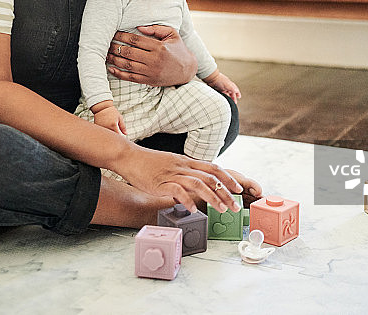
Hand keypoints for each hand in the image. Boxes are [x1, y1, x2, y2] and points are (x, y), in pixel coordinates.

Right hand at [94, 106, 126, 134]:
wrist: (102, 107)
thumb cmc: (112, 112)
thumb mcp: (119, 118)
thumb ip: (123, 127)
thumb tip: (126, 134)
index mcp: (113, 126)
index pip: (117, 135)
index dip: (119, 137)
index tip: (120, 135)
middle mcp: (107, 128)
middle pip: (112, 136)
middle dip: (114, 135)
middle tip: (114, 130)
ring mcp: (101, 128)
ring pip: (106, 135)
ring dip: (109, 134)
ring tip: (109, 126)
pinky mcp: (97, 127)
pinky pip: (102, 132)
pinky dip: (104, 132)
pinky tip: (105, 126)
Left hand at [106, 25, 196, 86]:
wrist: (187, 70)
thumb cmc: (178, 49)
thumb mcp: (172, 34)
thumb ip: (156, 29)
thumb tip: (139, 27)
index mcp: (159, 47)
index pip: (136, 40)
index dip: (122, 36)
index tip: (114, 33)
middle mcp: (154, 60)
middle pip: (129, 52)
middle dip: (115, 47)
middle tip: (107, 43)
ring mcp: (151, 72)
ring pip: (127, 65)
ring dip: (114, 59)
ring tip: (106, 54)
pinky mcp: (149, 81)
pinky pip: (130, 78)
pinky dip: (119, 74)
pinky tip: (111, 68)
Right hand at [113, 144, 246, 214]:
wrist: (129, 157)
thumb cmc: (148, 163)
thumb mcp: (171, 164)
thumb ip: (184, 175)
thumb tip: (196, 188)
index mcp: (186, 162)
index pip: (213, 168)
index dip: (228, 179)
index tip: (238, 189)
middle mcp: (183, 167)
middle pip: (210, 178)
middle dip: (226, 193)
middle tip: (236, 206)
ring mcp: (172, 174)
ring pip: (198, 184)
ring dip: (213, 198)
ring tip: (221, 210)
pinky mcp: (161, 182)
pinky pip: (178, 191)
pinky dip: (187, 200)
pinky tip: (193, 210)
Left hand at [204, 71, 240, 100]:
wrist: (212, 78)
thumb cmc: (219, 79)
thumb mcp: (228, 85)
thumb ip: (233, 88)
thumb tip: (236, 91)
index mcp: (230, 85)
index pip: (235, 90)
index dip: (238, 93)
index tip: (239, 97)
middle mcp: (227, 87)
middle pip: (231, 93)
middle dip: (233, 98)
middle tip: (234, 102)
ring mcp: (222, 89)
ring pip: (227, 95)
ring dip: (228, 98)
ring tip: (229, 102)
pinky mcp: (218, 90)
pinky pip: (222, 95)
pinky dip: (223, 98)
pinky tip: (223, 100)